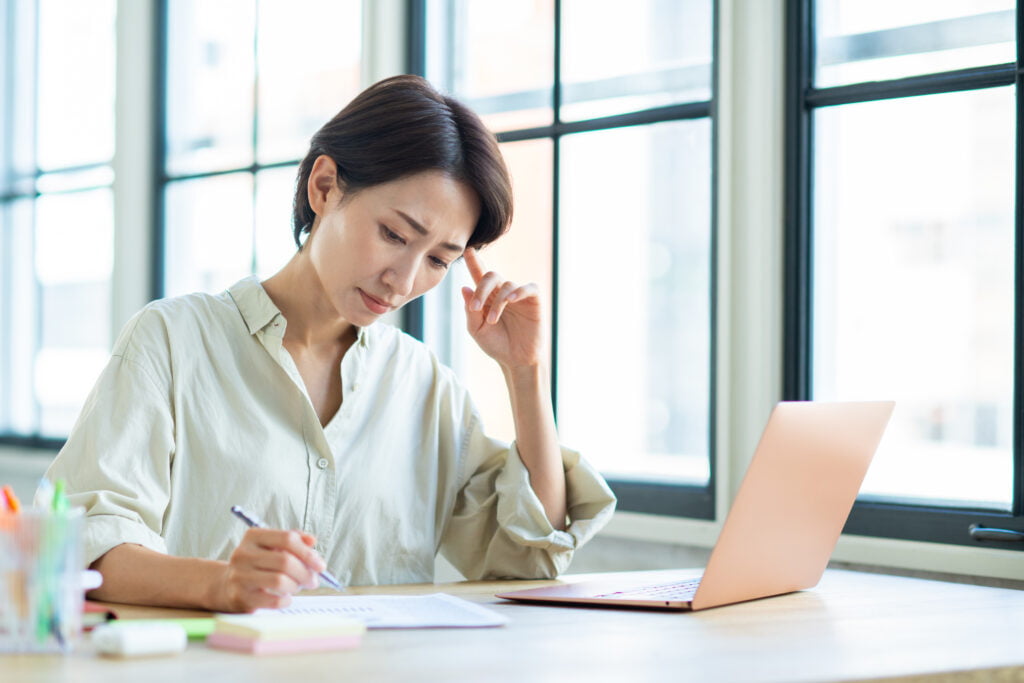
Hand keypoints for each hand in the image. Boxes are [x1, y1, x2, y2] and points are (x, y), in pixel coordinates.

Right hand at [215, 528, 324, 612]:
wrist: (226, 585)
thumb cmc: (258, 564)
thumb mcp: (272, 546)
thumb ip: (294, 540)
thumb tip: (312, 540)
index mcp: (253, 536)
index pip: (287, 539)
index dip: (308, 553)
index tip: (321, 566)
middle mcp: (243, 554)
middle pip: (285, 561)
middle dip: (305, 573)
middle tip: (313, 581)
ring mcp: (239, 576)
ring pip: (280, 581)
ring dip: (295, 586)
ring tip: (296, 587)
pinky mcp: (240, 597)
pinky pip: (273, 600)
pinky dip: (286, 600)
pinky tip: (286, 598)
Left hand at [461, 248, 544, 369]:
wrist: (516, 361)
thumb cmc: (496, 345)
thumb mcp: (477, 330)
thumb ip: (470, 310)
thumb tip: (464, 287)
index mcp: (487, 297)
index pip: (479, 274)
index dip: (474, 261)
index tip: (467, 249)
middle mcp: (502, 292)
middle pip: (491, 276)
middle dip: (481, 289)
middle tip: (476, 307)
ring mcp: (518, 296)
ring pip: (506, 285)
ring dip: (497, 302)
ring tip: (492, 320)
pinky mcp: (534, 301)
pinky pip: (528, 288)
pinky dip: (519, 291)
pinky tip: (511, 300)